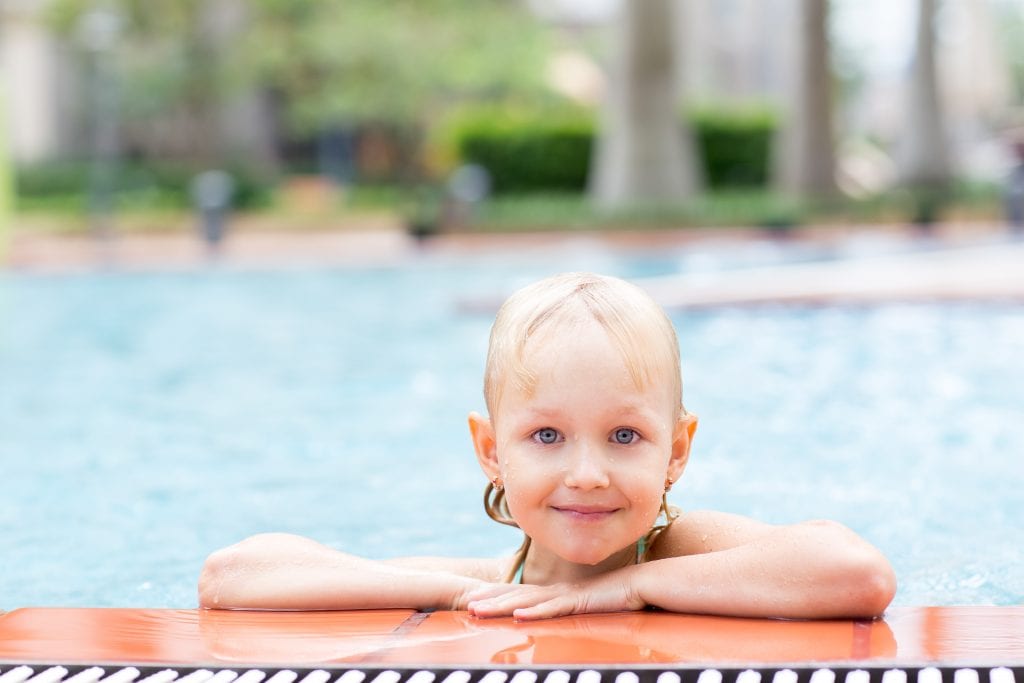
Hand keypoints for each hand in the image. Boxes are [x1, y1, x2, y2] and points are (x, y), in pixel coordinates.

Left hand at [464, 570, 644, 620]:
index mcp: (557, 593)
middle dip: (490, 599)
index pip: (521, 593)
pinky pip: (554, 608)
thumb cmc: (618, 596)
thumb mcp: (589, 608)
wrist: (643, 584)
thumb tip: (560, 620)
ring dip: (501, 605)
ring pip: (528, 601)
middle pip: (517, 595)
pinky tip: (519, 615)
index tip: (475, 599)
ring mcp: (567, 595)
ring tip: (478, 610)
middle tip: (465, 605)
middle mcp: (557, 591)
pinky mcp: (581, 601)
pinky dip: (535, 612)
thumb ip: (573, 612)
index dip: (497, 595)